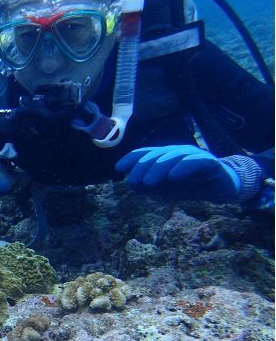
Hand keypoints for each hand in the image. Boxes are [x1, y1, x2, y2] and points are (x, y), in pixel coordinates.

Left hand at [115, 145, 246, 202]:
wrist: (221, 188)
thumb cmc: (190, 185)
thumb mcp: (164, 188)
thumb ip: (149, 185)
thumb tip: (132, 182)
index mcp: (166, 156)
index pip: (146, 153)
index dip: (132, 159)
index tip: (119, 169)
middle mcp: (178, 152)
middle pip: (157, 155)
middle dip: (143, 167)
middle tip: (134, 182)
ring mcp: (195, 156)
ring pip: (174, 157)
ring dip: (159, 168)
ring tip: (149, 182)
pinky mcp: (211, 163)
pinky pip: (196, 161)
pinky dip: (184, 167)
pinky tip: (174, 176)